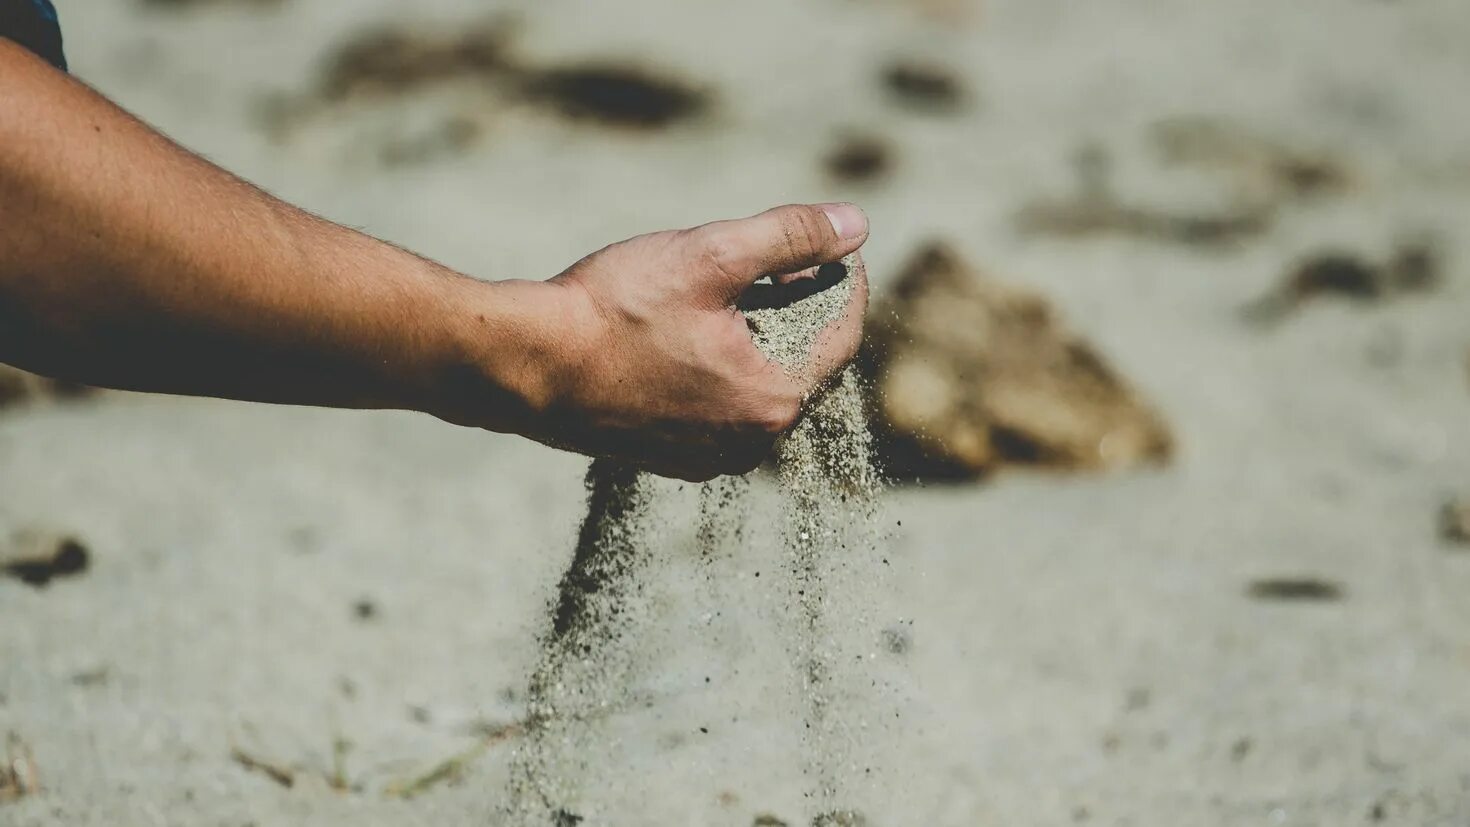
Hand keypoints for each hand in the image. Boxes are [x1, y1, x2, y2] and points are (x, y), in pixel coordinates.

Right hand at [511, 203, 868, 480]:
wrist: (524, 367)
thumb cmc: (613, 311)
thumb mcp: (710, 256)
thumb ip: (789, 238)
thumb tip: (856, 224)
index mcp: (774, 400)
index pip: (842, 336)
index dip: (844, 282)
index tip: (832, 245)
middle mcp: (750, 445)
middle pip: (802, 364)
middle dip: (799, 309)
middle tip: (777, 262)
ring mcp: (708, 458)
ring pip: (758, 386)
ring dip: (757, 339)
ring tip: (729, 293)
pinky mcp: (669, 458)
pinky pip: (719, 408)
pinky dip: (718, 368)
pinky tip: (686, 333)